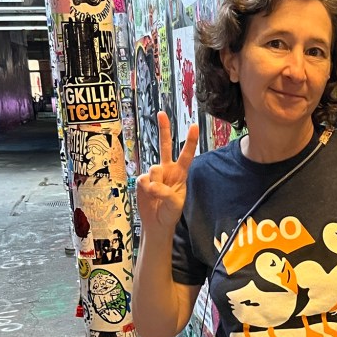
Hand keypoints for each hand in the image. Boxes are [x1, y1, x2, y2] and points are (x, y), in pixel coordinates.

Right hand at [136, 112, 198, 232]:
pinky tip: (148, 195)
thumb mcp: (174, 204)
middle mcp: (167, 170)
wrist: (156, 223)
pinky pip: (143, 179)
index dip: (190, 141)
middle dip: (164, 129)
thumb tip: (151, 183)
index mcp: (180, 173)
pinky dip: (146, 188)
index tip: (194, 125)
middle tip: (161, 113)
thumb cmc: (170, 213)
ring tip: (157, 195)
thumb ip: (165, 192)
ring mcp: (154, 174)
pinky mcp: (143, 180)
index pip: (186, 155)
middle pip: (165, 146)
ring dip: (156, 183)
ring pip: (154, 169)